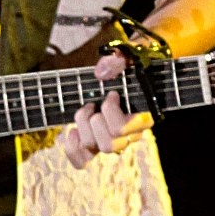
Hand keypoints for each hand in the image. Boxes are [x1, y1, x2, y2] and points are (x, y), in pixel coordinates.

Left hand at [63, 50, 153, 171]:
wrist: (127, 72)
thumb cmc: (132, 64)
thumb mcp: (130, 55)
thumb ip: (119, 60)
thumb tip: (101, 73)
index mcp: (143, 117)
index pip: (124, 129)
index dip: (111, 111)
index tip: (110, 93)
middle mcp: (130, 135)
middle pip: (109, 145)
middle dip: (94, 121)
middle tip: (94, 103)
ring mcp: (113, 140)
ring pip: (95, 148)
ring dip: (83, 126)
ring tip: (85, 108)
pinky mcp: (97, 144)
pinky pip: (83, 160)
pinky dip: (73, 149)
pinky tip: (71, 132)